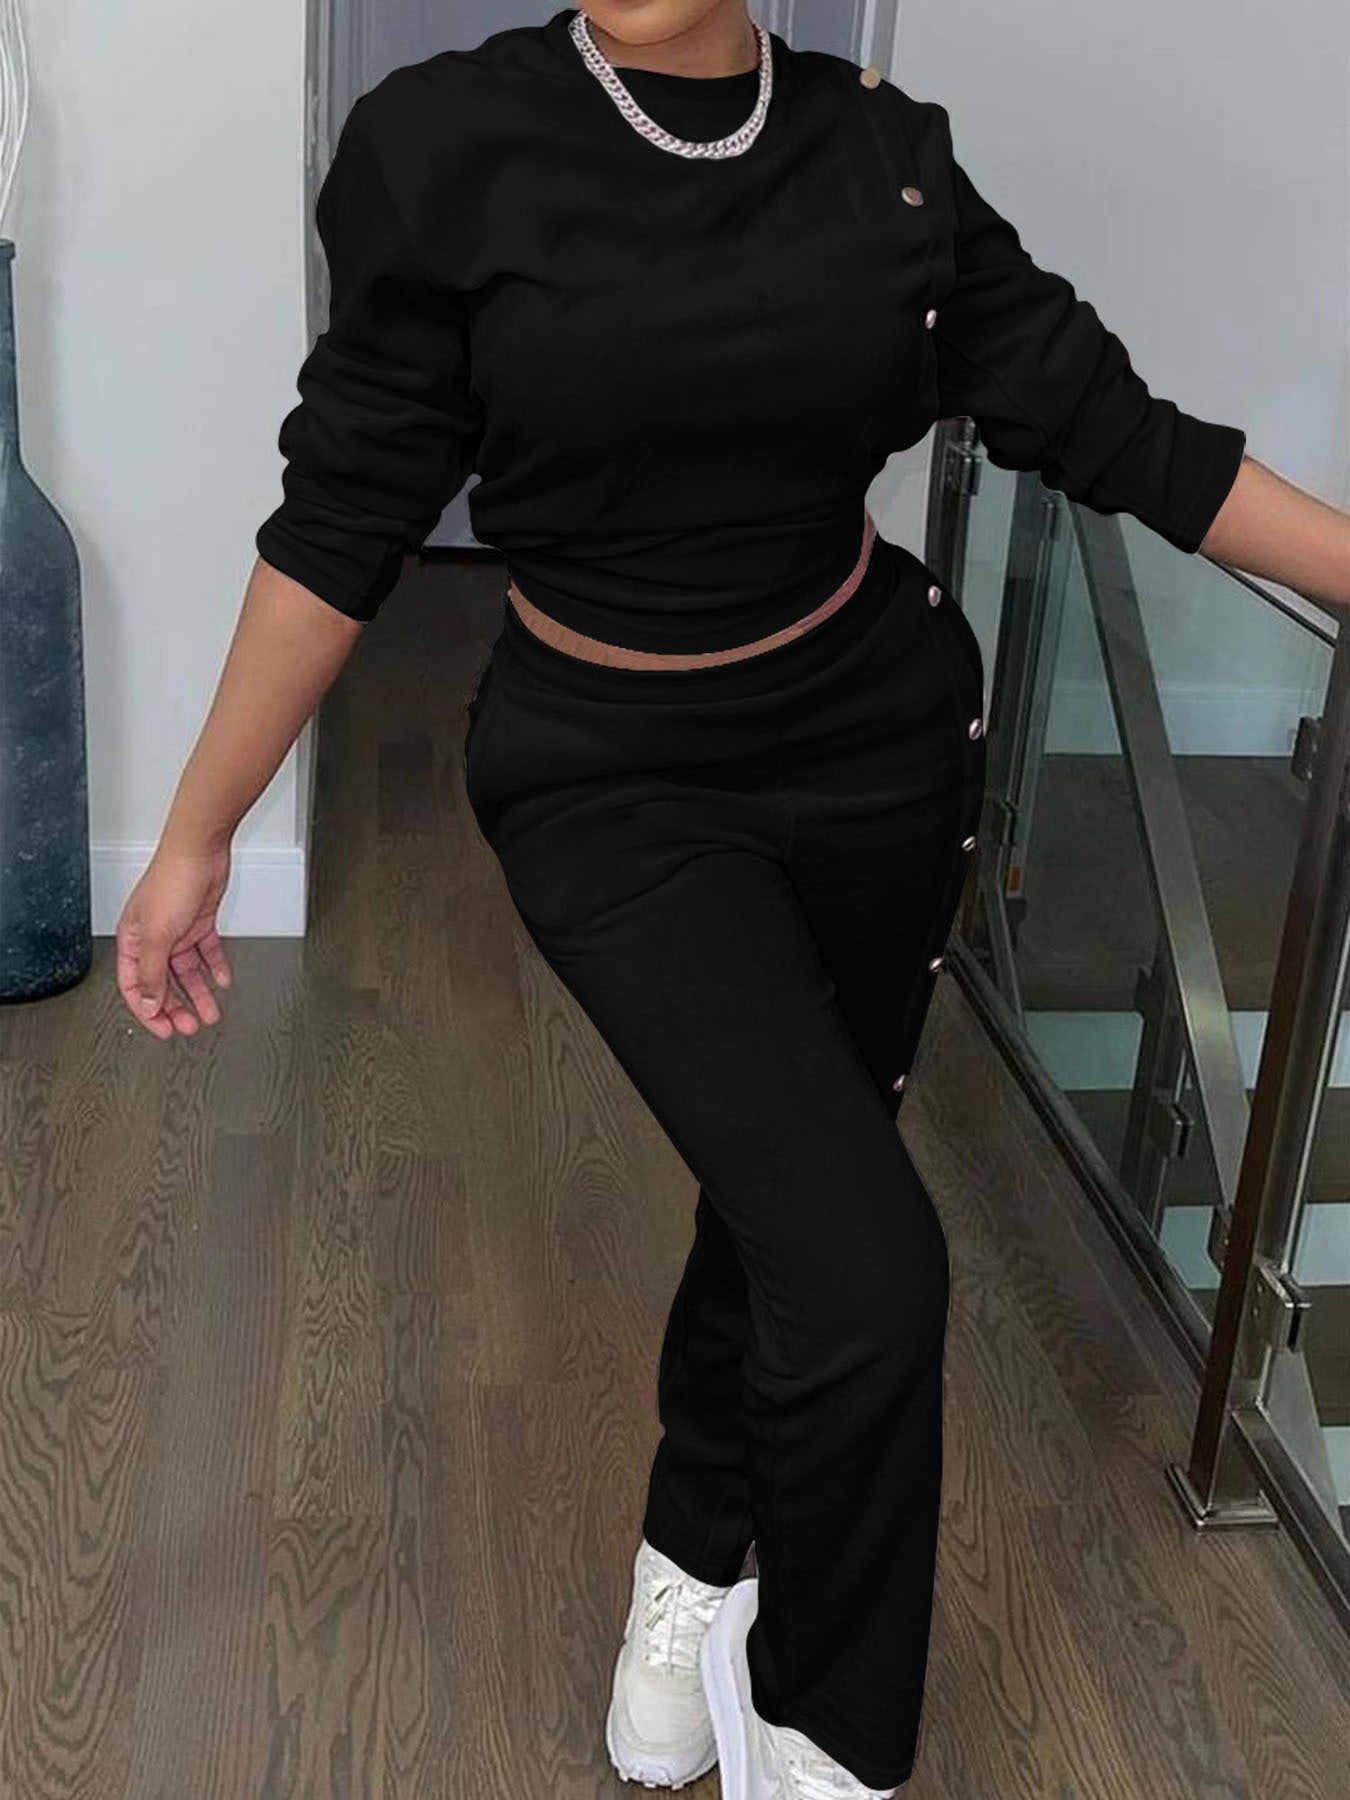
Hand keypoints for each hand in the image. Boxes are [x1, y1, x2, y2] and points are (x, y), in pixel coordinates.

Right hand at [115, 837, 233, 1038]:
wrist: (200, 851)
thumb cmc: (171, 881)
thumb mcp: (157, 936)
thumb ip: (151, 973)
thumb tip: (147, 1003)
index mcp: (132, 940)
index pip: (134, 986)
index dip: (148, 1010)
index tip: (164, 1030)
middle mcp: (153, 937)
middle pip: (161, 982)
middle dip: (175, 1006)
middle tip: (189, 1026)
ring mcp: (177, 930)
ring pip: (186, 971)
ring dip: (198, 992)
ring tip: (209, 1013)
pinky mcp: (199, 922)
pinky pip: (206, 952)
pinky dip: (214, 966)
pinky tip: (222, 980)